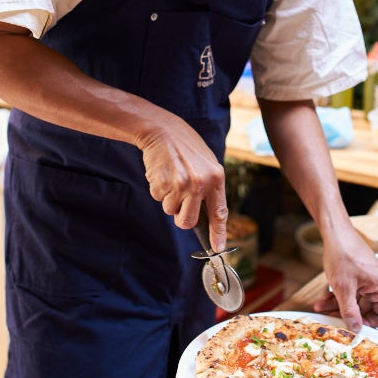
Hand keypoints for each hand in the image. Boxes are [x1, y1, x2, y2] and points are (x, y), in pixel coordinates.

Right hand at [137, 114, 228, 249]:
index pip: (219, 213)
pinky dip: (159, 189)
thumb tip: (207, 217)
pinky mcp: (161, 183)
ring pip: (170, 210)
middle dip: (182, 218)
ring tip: (173, 177)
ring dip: (169, 199)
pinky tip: (163, 172)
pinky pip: (158, 198)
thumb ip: (209, 188)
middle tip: (180, 203)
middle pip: (188, 221)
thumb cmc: (187, 147)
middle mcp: (199, 184)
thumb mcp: (207, 164)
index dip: (218, 233)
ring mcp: (179, 184)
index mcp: (216, 178)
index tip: (217, 248)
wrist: (163, 130)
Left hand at [311, 226, 377, 330]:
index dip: (368, 324)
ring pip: (357, 300)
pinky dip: (340, 296)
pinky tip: (324, 298)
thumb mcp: (343, 288)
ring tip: (321, 307)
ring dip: (339, 305)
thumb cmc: (342, 254)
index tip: (352, 326)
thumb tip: (356, 329)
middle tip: (332, 318)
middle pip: (368, 309)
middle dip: (348, 314)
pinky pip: (353, 291)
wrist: (335, 233)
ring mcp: (371, 278)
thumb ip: (350, 311)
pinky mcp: (361, 275)